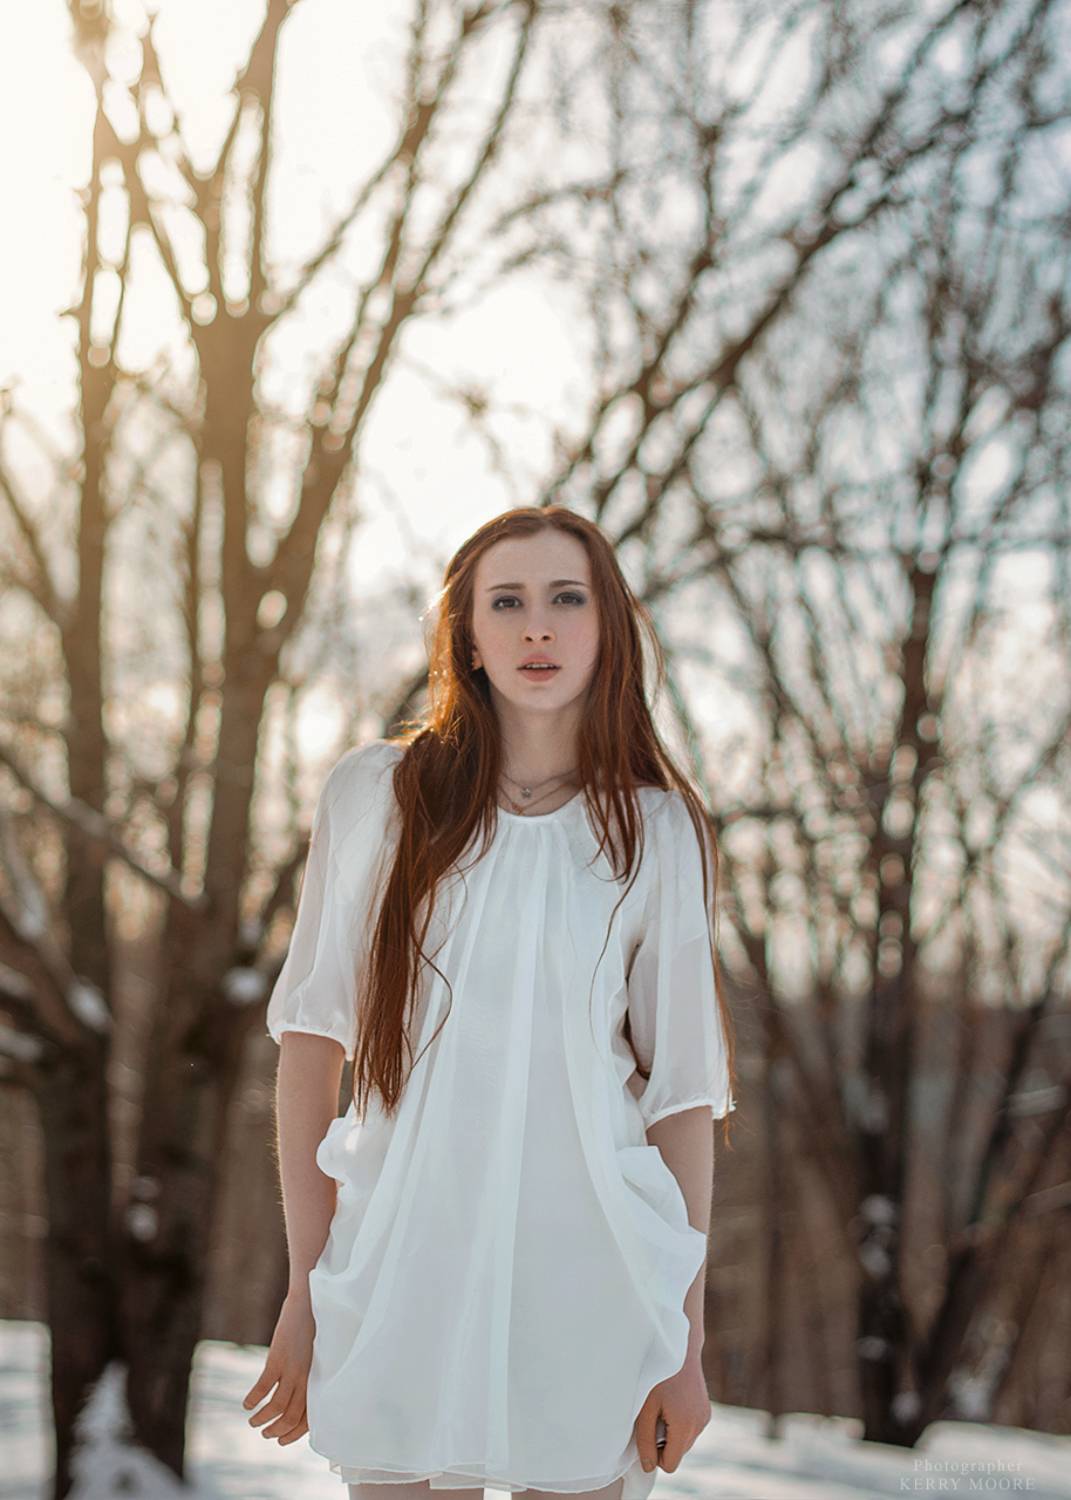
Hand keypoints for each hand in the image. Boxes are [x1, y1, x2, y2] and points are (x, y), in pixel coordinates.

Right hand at [242, 1287, 315, 1445]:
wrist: (309, 1302)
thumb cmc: (315, 1328)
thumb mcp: (317, 1356)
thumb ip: (310, 1375)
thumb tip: (299, 1394)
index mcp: (318, 1379)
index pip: (308, 1418)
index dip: (294, 1434)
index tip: (282, 1441)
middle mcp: (306, 1378)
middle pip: (291, 1417)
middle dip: (277, 1431)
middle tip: (266, 1434)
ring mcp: (292, 1369)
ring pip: (277, 1407)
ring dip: (263, 1420)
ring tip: (253, 1422)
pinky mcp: (278, 1358)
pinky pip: (264, 1387)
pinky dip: (254, 1399)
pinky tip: (247, 1404)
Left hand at [633, 1353, 711, 1473]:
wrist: (678, 1346)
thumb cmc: (657, 1375)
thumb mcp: (644, 1409)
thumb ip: (644, 1441)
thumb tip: (648, 1466)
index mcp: (684, 1426)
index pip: (670, 1464)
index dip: (654, 1454)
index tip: (647, 1432)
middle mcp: (700, 1425)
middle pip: (678, 1453)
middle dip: (663, 1441)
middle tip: (653, 1414)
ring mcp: (705, 1417)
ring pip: (684, 1442)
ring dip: (671, 1432)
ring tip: (663, 1406)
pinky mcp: (706, 1410)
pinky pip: (690, 1429)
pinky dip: (679, 1423)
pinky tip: (672, 1401)